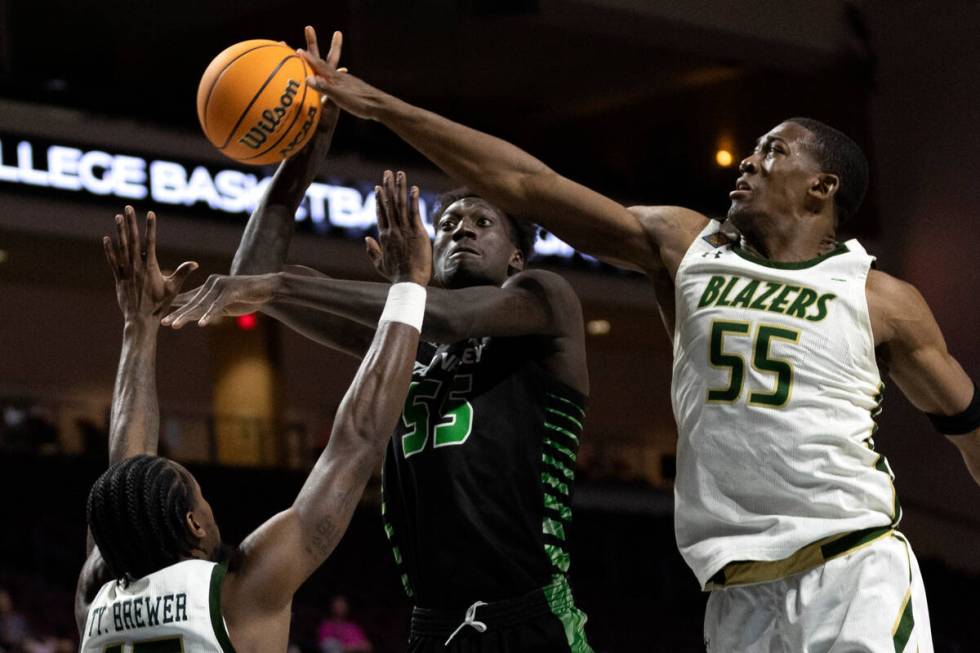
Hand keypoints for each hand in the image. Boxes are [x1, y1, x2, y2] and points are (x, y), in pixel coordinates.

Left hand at [103, 206, 196, 324]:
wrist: (141, 320)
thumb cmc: (159, 306)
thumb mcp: (173, 289)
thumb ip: (182, 273)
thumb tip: (195, 263)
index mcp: (150, 267)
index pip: (150, 242)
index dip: (150, 227)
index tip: (150, 213)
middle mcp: (136, 267)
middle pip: (133, 240)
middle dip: (131, 223)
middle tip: (128, 208)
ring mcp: (126, 272)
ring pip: (121, 247)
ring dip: (119, 231)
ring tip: (118, 217)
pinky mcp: (118, 279)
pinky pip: (112, 261)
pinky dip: (109, 250)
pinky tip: (106, 239)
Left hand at [162, 273, 281, 327]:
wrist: (267, 289)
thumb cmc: (246, 297)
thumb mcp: (225, 304)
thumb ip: (210, 308)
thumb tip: (195, 317)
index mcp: (209, 287)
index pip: (189, 298)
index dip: (176, 307)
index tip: (162, 317)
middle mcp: (212, 284)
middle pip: (192, 302)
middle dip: (177, 313)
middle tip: (163, 322)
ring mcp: (221, 286)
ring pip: (202, 304)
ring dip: (187, 316)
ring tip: (175, 325)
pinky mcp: (232, 291)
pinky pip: (218, 306)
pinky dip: (209, 315)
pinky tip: (201, 323)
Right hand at [298, 26, 382, 119]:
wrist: (381, 107)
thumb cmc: (360, 103)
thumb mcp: (340, 97)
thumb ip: (324, 88)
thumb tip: (307, 78)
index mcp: (335, 78)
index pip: (318, 65)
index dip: (307, 59)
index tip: (298, 49)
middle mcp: (341, 77)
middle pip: (326, 61)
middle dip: (316, 51)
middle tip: (310, 34)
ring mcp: (347, 83)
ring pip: (332, 71)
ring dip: (323, 65)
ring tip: (319, 61)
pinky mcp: (353, 89)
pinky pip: (338, 81)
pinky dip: (331, 78)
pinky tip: (336, 81)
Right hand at [365, 170, 431, 284]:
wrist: (409, 281)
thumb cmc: (396, 276)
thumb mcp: (380, 264)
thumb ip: (372, 251)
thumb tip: (367, 238)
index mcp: (384, 237)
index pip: (380, 213)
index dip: (379, 199)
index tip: (378, 187)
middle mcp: (392, 230)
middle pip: (389, 204)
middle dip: (388, 187)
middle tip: (388, 173)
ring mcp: (404, 230)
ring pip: (400, 204)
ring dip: (400, 187)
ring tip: (399, 174)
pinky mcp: (416, 232)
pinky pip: (414, 212)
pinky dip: (413, 199)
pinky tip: (414, 188)